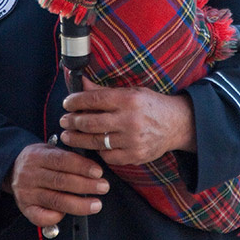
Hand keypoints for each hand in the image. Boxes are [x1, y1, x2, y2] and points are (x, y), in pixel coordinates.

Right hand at [4, 142, 109, 227]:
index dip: (81, 166)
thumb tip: (93, 168)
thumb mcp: (49, 149)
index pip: (62, 160)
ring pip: (55, 201)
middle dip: (86, 185)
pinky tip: (67, 214)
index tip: (98, 172)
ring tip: (96, 204)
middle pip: (61, 181)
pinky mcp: (25, 208)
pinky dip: (56, 217)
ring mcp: (26, 193)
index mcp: (36, 156)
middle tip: (103, 187)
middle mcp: (30, 174)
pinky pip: (41, 217)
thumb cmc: (38, 160)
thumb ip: (67, 156)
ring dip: (79, 204)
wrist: (11, 169)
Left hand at [59, 78, 195, 165]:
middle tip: (63, 121)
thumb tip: (80, 83)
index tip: (66, 103)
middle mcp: (130, 120)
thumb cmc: (149, 105)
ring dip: (77, 139)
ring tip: (68, 135)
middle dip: (72, 122)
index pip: (93, 99)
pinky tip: (92, 145)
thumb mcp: (130, 91)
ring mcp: (132, 140)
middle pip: (90, 123)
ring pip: (95, 142)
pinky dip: (98, 151)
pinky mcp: (135, 156)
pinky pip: (107, 156)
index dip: (75, 101)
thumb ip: (103, 91)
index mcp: (128, 99)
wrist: (177, 124)